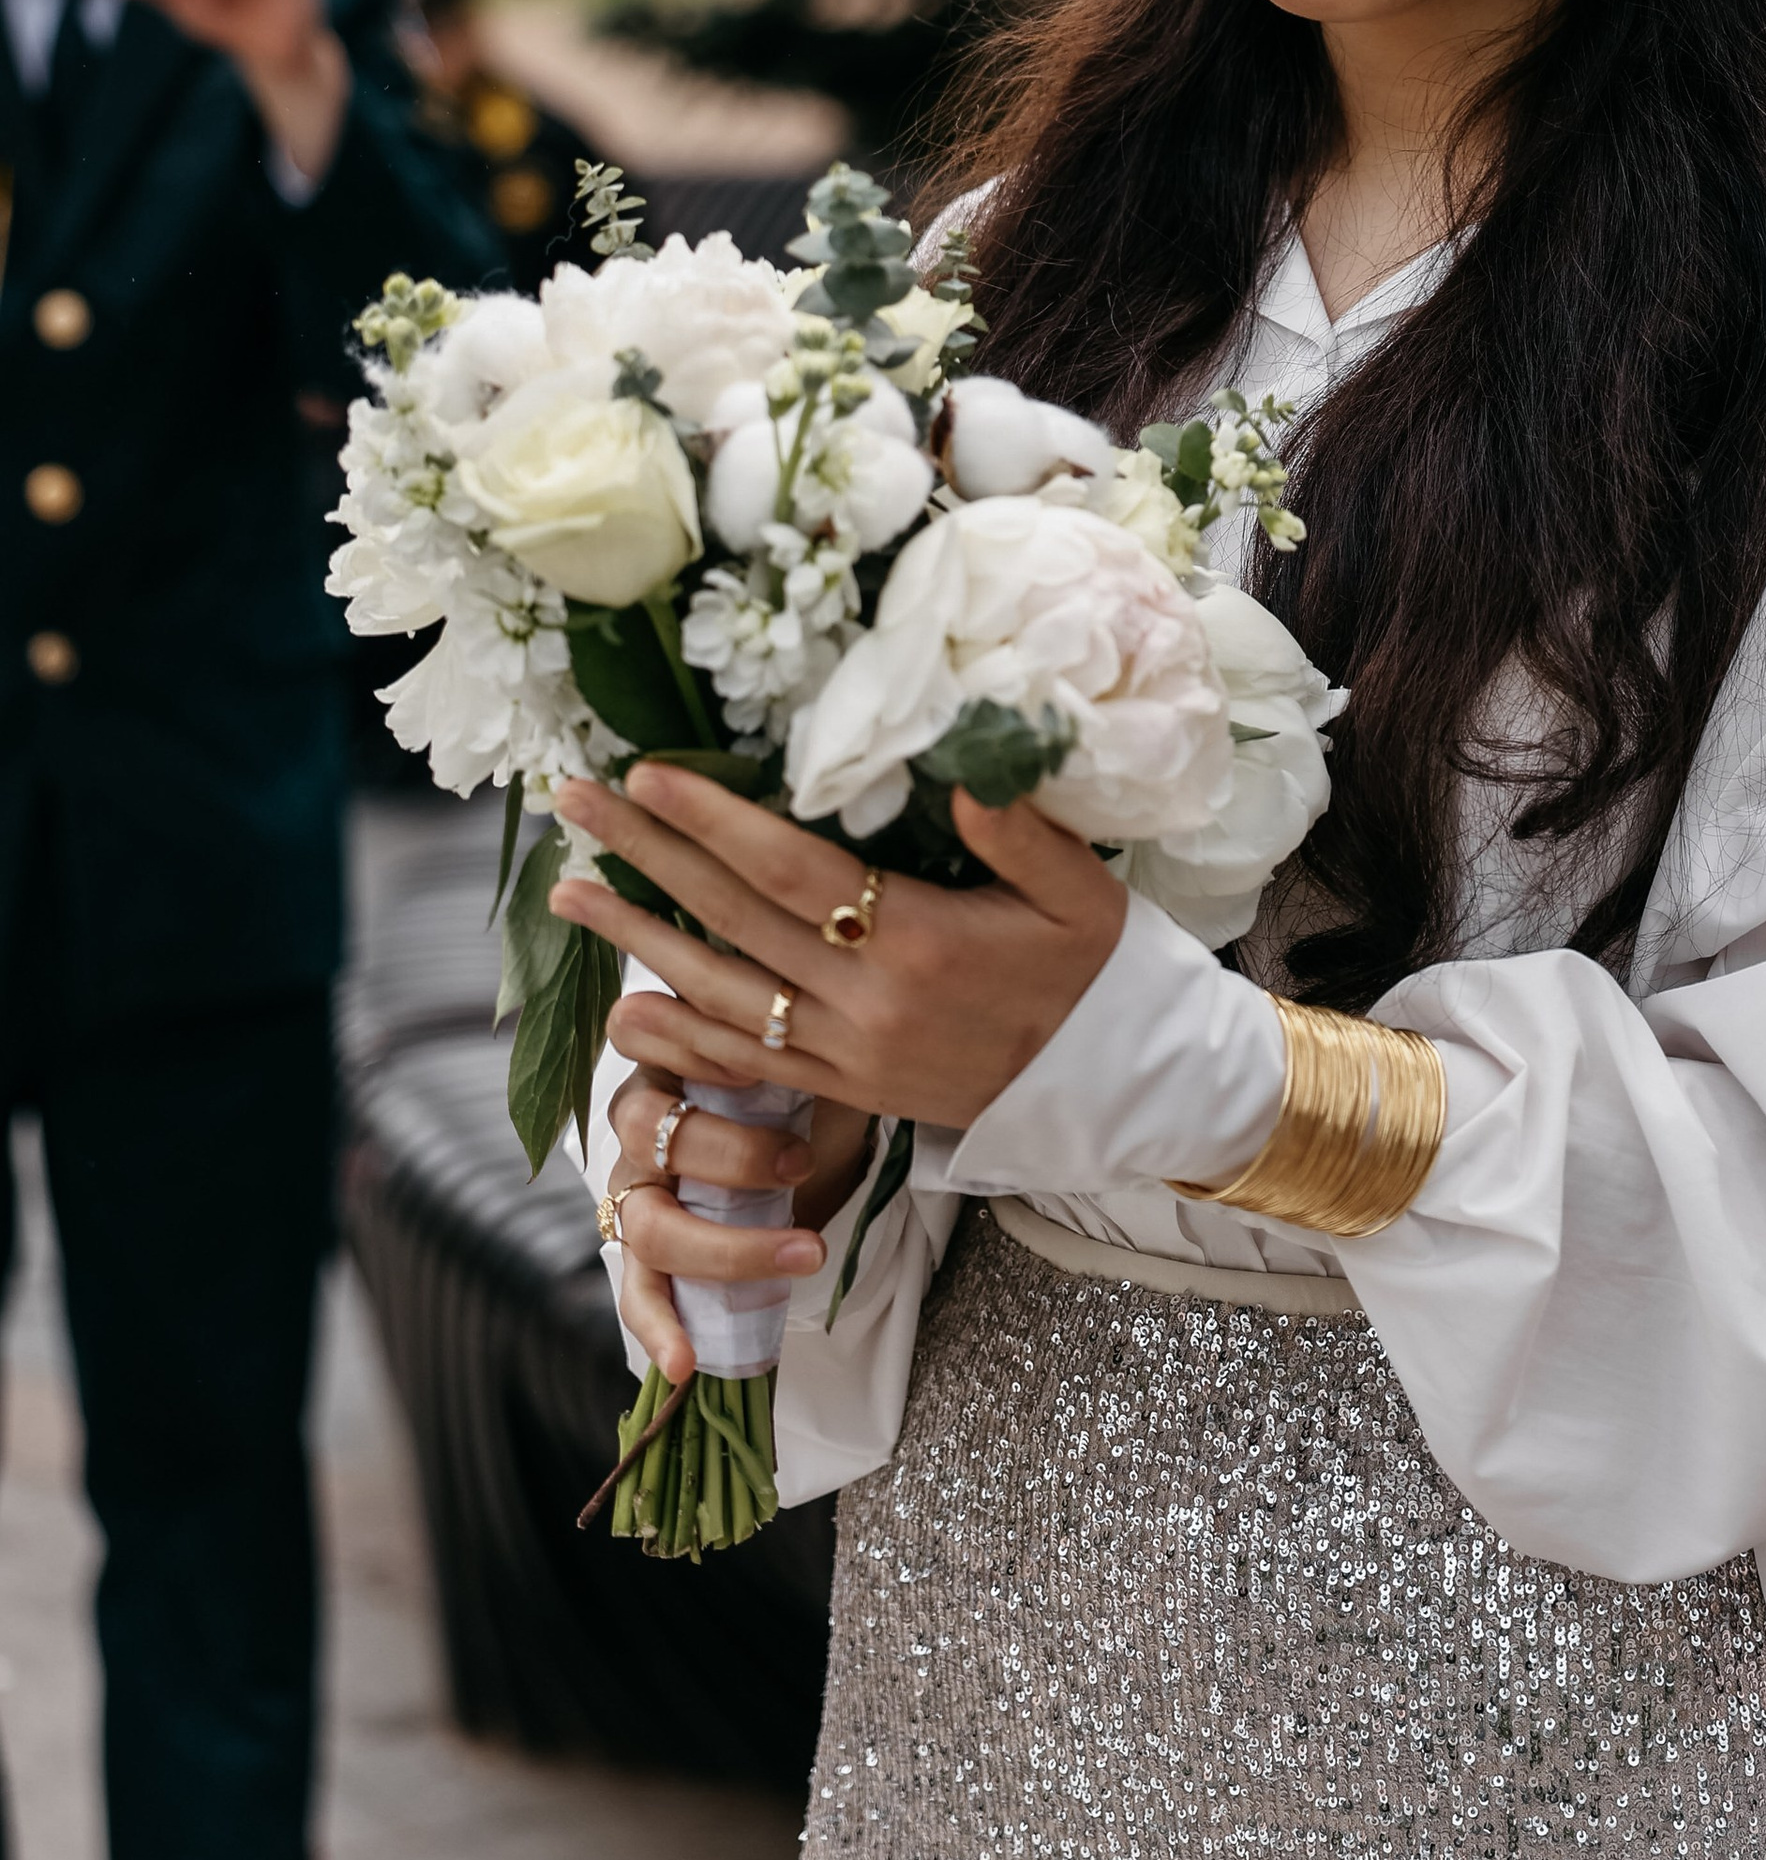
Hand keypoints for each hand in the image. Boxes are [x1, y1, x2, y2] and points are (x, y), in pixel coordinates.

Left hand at [549, 763, 1128, 1137]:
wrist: (1106, 1086)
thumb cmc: (1091, 969)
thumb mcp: (1080, 893)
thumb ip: (1020, 832)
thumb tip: (962, 773)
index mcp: (921, 939)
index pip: (791, 871)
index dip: (714, 821)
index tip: (648, 773)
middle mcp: (867, 1001)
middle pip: (732, 918)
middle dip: (646, 852)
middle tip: (573, 798)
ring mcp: (845, 1052)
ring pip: (717, 991)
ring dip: (634, 937)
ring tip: (564, 889)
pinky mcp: (840, 1086)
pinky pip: (742, 1060)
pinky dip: (675, 1034)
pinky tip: (620, 1002)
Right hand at [600, 1057, 871, 1389]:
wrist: (811, 1150)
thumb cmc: (801, 1087)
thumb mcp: (806, 1049)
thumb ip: (797, 1035)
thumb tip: (837, 1020)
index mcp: (669, 1053)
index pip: (638, 1029)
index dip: (687, 1045)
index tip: (754, 1067)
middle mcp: (638, 1118)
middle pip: (643, 1130)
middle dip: (729, 1152)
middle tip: (803, 1162)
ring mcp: (634, 1190)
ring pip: (648, 1221)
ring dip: (728, 1246)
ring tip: (805, 1255)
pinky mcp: (644, 1254)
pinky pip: (637, 1293)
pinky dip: (658, 1328)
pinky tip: (683, 1362)